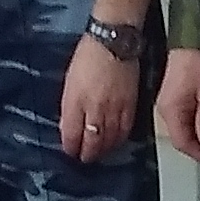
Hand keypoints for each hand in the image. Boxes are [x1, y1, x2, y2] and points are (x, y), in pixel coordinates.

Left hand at [60, 35, 140, 162]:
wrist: (113, 41)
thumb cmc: (88, 56)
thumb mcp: (70, 81)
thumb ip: (70, 105)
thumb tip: (69, 124)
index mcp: (75, 102)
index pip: (71, 135)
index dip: (71, 147)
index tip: (70, 151)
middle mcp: (93, 109)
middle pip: (91, 142)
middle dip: (87, 154)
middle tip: (85, 158)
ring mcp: (113, 109)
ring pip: (109, 139)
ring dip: (103, 150)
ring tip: (100, 153)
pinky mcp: (129, 105)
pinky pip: (125, 130)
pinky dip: (119, 139)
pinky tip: (116, 141)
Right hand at [156, 44, 199, 160]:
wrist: (190, 42)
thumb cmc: (199, 66)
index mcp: (172, 113)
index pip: (183, 144)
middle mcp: (165, 113)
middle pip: (182, 139)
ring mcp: (167, 106)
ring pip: (183, 131)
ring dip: (199, 138)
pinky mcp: (173, 100)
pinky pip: (184, 120)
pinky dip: (196, 126)